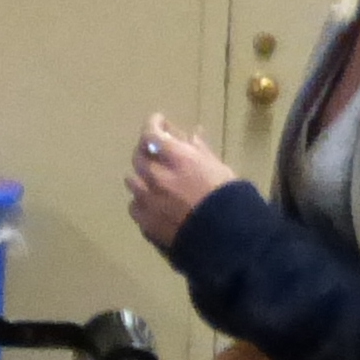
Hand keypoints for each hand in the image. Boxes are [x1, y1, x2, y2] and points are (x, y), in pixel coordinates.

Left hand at [126, 113, 235, 252]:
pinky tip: (150, 202)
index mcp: (178, 159)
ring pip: (131, 180)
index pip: (152, 134)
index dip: (153, 124)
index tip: (158, 121)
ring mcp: (148, 201)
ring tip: (151, 178)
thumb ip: (200, 151)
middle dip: (145, 149)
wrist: (225, 238)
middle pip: (138, 156)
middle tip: (155, 150)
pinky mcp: (146, 222)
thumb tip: (192, 135)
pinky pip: (133, 206)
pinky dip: (140, 200)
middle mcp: (158, 177)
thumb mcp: (219, 168)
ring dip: (141, 175)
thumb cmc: (228, 199)